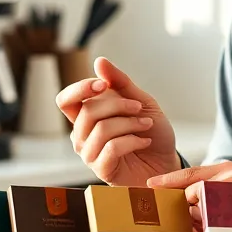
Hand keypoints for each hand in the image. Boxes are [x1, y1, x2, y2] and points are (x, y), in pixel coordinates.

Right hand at [56, 57, 178, 185]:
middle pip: (87, 111)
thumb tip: (99, 61)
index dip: (80, 89)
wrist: (166, 160)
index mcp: (86, 115)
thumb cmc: (151, 131)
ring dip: (130, 123)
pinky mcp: (102, 170)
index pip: (66, 100)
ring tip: (146, 125)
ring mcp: (90, 154)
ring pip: (101, 129)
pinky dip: (133, 140)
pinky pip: (112, 148)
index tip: (102, 84)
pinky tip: (144, 141)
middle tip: (139, 108)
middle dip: (118, 105)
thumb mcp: (141, 101)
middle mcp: (82, 135)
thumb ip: (120, 83)